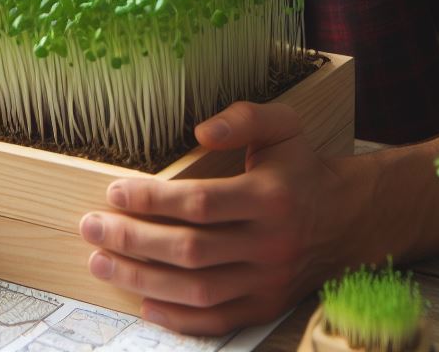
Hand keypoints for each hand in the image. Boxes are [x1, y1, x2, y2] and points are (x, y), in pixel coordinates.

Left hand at [78, 101, 354, 335]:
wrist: (347, 218)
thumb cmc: (301, 167)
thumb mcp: (282, 126)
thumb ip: (243, 118)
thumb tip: (201, 131)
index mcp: (270, 197)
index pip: (200, 203)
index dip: (153, 200)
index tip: (114, 192)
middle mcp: (269, 244)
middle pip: (190, 250)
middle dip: (133, 241)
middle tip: (91, 228)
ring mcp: (267, 281)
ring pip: (197, 290)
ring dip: (142, 279)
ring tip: (102, 263)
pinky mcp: (265, 305)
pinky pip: (216, 320)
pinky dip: (177, 317)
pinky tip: (143, 302)